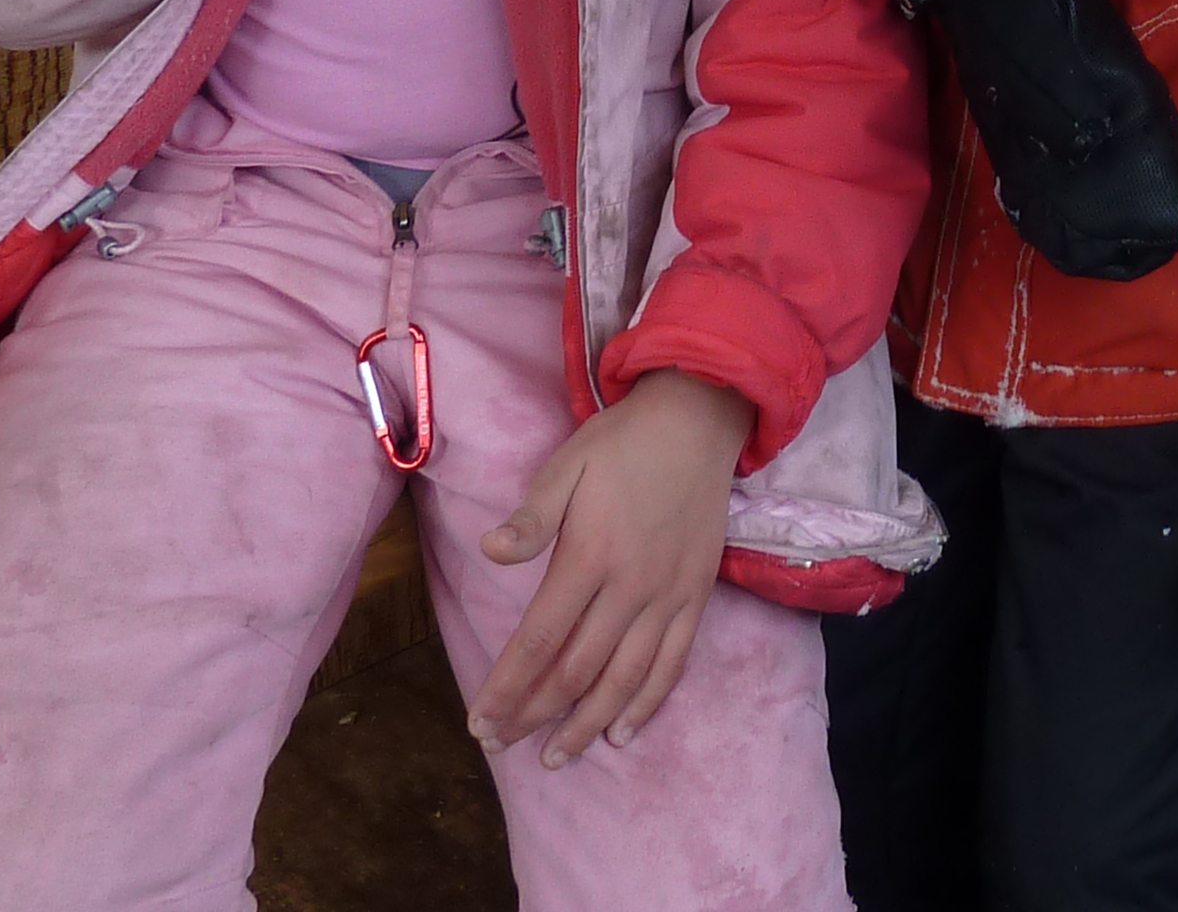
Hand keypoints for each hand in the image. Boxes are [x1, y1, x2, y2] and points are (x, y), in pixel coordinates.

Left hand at [470, 370, 751, 764]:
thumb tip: (489, 552)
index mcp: (590, 556)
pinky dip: (646, 704)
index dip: (508, 686)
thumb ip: (532, 517)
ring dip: (586, 723)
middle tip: (501, 743)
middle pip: (577, 669)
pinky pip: (672, 664)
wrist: (697, 420)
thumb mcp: (566, 466)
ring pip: (624, 679)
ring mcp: (668, 596)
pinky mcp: (695, 596)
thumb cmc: (620, 443)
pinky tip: (621, 733)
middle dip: (534, 713)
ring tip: (554, 756)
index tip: (480, 722)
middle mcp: (631, 587)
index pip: (540, 639)